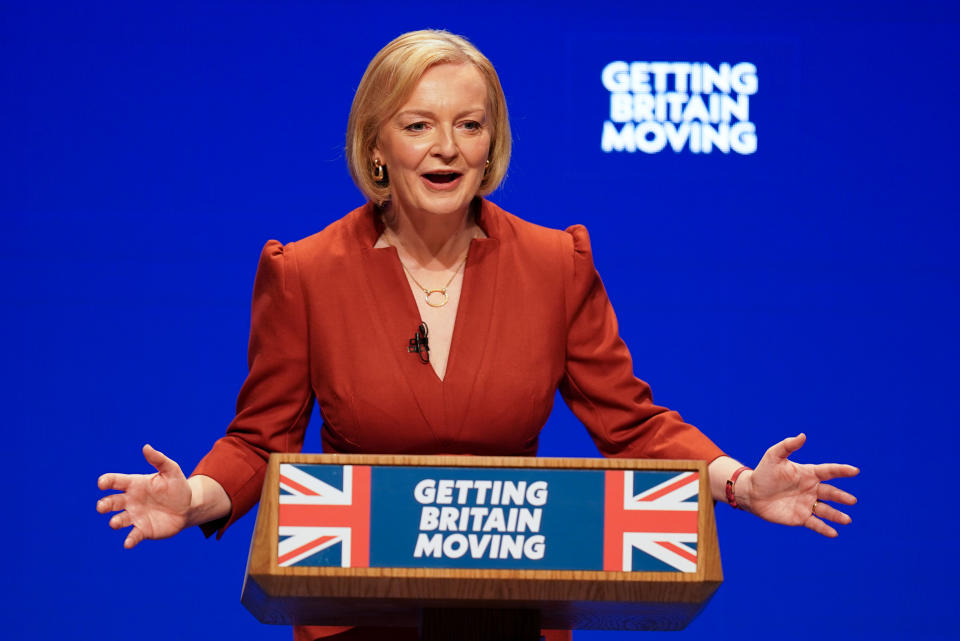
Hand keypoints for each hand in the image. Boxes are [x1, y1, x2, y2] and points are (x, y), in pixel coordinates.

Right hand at [97, 444, 191, 548]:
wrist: (188, 507)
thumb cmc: (177, 486)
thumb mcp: (171, 470)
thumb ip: (159, 460)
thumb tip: (146, 447)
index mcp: (134, 484)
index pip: (115, 482)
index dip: (106, 481)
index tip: (102, 483)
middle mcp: (130, 501)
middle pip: (111, 502)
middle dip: (104, 504)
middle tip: (102, 506)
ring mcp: (135, 516)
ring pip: (118, 520)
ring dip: (115, 521)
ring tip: (115, 522)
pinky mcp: (143, 530)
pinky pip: (133, 536)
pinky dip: (129, 540)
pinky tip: (128, 543)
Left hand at [740, 433, 858, 536]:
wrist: (751, 493)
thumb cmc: (763, 473)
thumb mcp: (774, 456)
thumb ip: (788, 446)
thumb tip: (802, 436)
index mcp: (808, 474)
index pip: (828, 471)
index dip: (841, 470)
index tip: (855, 470)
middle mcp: (811, 489)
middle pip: (830, 493)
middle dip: (841, 497)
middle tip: (852, 500)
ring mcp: (807, 504)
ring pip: (826, 510)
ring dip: (837, 515)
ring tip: (847, 520)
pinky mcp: (800, 517)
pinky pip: (815, 524)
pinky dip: (824, 529)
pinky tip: (833, 533)